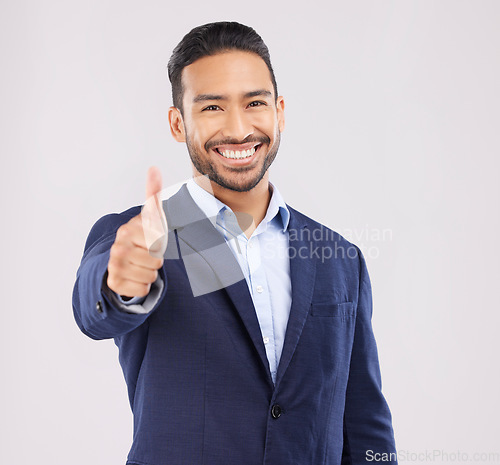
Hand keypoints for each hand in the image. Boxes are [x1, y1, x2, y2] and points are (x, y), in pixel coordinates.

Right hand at [106, 166, 167, 297]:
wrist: (125, 258)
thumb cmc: (143, 237)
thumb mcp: (151, 216)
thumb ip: (153, 194)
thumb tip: (154, 168)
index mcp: (128, 230)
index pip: (159, 245)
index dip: (160, 244)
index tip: (151, 240)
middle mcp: (117, 248)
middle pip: (156, 263)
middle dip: (156, 260)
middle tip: (146, 254)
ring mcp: (113, 265)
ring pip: (151, 277)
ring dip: (150, 273)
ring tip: (141, 264)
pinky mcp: (113, 283)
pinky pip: (143, 289)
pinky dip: (142, 285)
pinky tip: (135, 276)